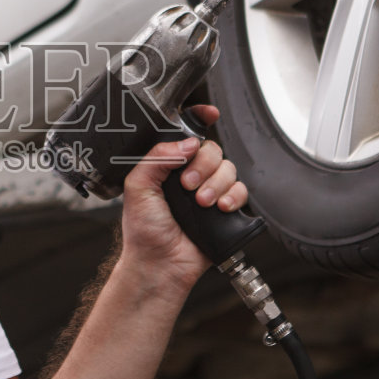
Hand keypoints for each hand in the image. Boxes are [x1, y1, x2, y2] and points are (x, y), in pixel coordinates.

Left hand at [118, 105, 248, 298]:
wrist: (159, 265)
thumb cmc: (144, 232)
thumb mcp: (137, 187)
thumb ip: (155, 158)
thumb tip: (186, 143)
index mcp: (167, 166)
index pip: (186, 134)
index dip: (199, 118)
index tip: (208, 113)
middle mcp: (190, 175)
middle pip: (212, 149)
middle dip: (203, 165)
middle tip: (188, 186)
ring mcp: (208, 191)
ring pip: (228, 168)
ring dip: (216, 184)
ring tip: (201, 203)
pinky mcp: (224, 209)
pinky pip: (241, 190)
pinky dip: (233, 196)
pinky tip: (219, 208)